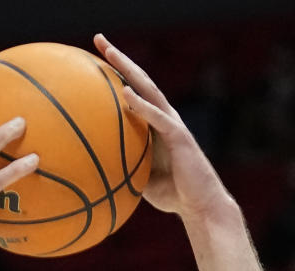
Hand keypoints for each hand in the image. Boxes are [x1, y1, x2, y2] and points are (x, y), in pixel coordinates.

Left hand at [94, 34, 231, 220]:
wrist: (201, 207)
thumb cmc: (174, 195)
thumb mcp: (141, 178)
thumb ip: (125, 164)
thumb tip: (99, 167)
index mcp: (156, 125)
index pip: (133, 92)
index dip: (116, 74)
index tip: (94, 60)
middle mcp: (165, 117)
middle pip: (140, 80)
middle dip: (119, 59)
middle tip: (98, 39)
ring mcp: (173, 124)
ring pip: (149, 89)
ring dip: (128, 70)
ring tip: (109, 53)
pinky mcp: (179, 136)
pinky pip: (157, 117)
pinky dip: (141, 105)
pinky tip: (125, 93)